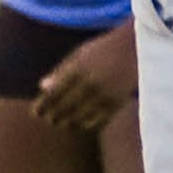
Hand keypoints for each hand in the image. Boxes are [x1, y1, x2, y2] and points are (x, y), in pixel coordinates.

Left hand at [31, 19, 139, 136]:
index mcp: (76, 69)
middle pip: (63, 108)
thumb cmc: (104, 49)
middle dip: (53, 117)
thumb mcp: (80, 54)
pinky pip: (97, 121)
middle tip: (49, 120)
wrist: (136, 47)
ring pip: (79, 118)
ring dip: (68, 123)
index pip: (52, 94)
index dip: (42, 106)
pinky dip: (86, 124)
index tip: (36, 112)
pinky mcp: (116, 103)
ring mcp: (103, 94)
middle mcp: (88, 83)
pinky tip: (81, 124)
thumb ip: (60, 70)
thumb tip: (41, 87)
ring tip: (63, 124)